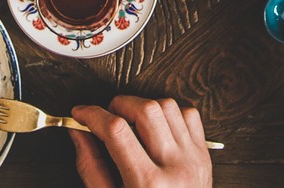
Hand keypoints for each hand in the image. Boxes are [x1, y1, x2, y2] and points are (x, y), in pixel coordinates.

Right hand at [70, 96, 212, 187]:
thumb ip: (92, 167)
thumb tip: (79, 132)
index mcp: (148, 185)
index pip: (117, 131)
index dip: (92, 115)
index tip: (80, 113)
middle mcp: (176, 168)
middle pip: (145, 110)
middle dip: (118, 105)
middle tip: (106, 117)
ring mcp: (194, 160)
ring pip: (169, 107)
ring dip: (144, 106)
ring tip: (130, 122)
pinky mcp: (204, 156)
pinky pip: (189, 115)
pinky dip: (170, 114)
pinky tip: (156, 128)